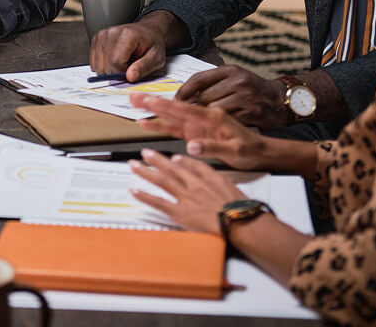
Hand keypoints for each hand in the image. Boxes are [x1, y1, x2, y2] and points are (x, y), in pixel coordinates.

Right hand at [89, 12, 171, 80]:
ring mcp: (102, 35)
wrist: (148, 30)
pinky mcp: (96, 39)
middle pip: (104, 65)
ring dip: (109, 69)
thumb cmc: (153, 44)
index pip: (115, 62)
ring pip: (97, 66)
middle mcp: (111, 33)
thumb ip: (143, 68)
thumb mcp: (156, 58)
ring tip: (123, 62)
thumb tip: (130, 77)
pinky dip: (104, 65)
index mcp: (127, 35)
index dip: (123, 73)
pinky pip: (94, 62)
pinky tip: (115, 59)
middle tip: (129, 66)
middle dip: (116, 72)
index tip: (132, 71)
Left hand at [128, 149, 247, 234]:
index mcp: (209, 178)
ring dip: (146, 172)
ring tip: (134, 165)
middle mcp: (194, 184)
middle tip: (145, 153)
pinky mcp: (179, 212)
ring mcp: (185, 197)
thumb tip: (216, 180)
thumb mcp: (234, 189)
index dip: (181, 161)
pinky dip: (144, 196)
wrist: (240, 221)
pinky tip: (134, 191)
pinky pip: (158, 202)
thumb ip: (221, 183)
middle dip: (157, 160)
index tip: (173, 157)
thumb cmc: (241, 210)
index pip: (193, 165)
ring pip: (161, 180)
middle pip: (172, 169)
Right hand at [131, 94, 270, 169]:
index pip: (184, 109)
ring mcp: (198, 125)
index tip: (148, 100)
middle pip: (173, 108)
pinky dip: (160, 126)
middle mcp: (202, 117)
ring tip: (134, 106)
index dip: (164, 106)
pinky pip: (175, 129)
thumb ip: (212, 147)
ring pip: (170, 117)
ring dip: (152, 112)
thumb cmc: (251, 149)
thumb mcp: (235, 150)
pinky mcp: (196, 133)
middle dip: (152, 103)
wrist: (261, 151)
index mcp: (212, 116)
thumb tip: (191, 145)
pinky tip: (147, 124)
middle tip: (132, 97)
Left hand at [175, 65, 289, 130]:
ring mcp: (246, 97)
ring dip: (204, 119)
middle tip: (183, 117)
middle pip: (204, 97)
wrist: (281, 100)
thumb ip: (211, 84)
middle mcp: (238, 81)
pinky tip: (214, 129)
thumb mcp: (233, 79)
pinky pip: (228, 121)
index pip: (199, 79)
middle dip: (191, 108)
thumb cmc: (252, 90)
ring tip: (198, 124)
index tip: (174, 102)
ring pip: (214, 110)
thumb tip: (183, 97)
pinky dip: (218, 127)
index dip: (183, 92)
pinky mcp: (253, 113)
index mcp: (230, 70)